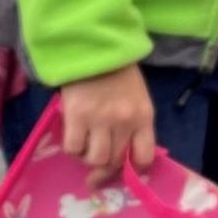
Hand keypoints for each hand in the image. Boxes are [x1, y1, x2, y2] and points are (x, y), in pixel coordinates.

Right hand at [58, 64, 159, 186]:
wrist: (93, 48)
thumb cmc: (117, 74)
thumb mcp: (136, 98)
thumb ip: (134, 125)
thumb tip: (122, 154)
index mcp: (143, 117)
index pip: (144, 157)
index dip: (133, 169)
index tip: (124, 169)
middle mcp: (124, 121)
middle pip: (115, 161)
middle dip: (105, 169)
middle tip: (96, 169)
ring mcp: (100, 119)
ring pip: (95, 159)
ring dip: (88, 159)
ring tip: (85, 149)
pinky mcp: (76, 116)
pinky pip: (73, 148)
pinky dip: (73, 149)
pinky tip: (74, 138)